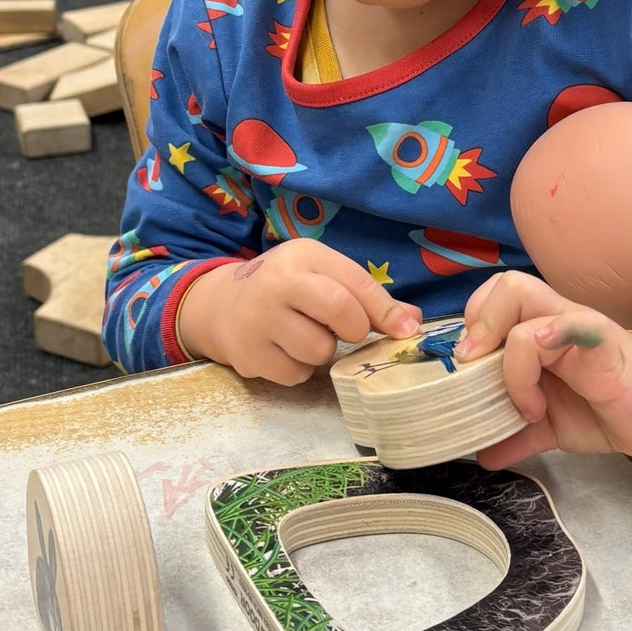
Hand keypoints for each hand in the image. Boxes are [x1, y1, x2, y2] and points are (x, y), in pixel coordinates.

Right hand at [176, 240, 421, 385]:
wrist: (220, 305)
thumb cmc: (285, 289)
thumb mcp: (321, 276)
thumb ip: (365, 296)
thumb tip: (411, 323)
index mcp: (302, 256)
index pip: (355, 283)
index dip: (386, 310)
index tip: (405, 330)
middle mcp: (278, 282)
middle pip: (339, 311)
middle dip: (354, 329)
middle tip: (346, 331)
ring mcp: (259, 320)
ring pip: (319, 350)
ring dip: (322, 350)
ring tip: (305, 335)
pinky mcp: (248, 354)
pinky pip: (296, 374)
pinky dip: (299, 368)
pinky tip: (284, 350)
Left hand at [456, 271, 631, 466]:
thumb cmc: (606, 407)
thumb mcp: (551, 426)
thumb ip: (516, 435)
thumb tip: (483, 456)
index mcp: (537, 333)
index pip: (492, 300)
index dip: (472, 328)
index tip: (468, 372)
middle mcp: (554, 320)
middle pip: (505, 285)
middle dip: (479, 325)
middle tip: (478, 372)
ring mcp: (578, 327)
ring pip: (522, 298)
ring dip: (509, 355)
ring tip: (526, 405)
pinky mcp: (603, 344)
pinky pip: (572, 323)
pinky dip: (546, 341)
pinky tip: (541, 381)